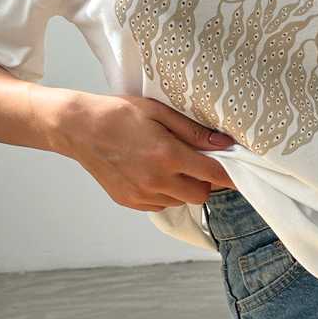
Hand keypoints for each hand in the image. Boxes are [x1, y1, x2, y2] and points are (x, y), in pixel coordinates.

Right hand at [54, 92, 237, 211]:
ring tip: (169, 164)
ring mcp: (142, 195)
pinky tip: (152, 172)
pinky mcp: (130, 202)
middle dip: (205, 181)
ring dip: (184, 187)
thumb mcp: (159, 113)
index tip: (240, 173)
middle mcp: (156, 180)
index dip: (230, 175)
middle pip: (201, 194)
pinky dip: (165, 193)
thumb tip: (224, 144)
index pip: (213, 174)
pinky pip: (160, 205)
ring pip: (180, 201)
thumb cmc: (118, 114)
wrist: (78, 128)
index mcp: (167, 156)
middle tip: (196, 162)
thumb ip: (193, 132)